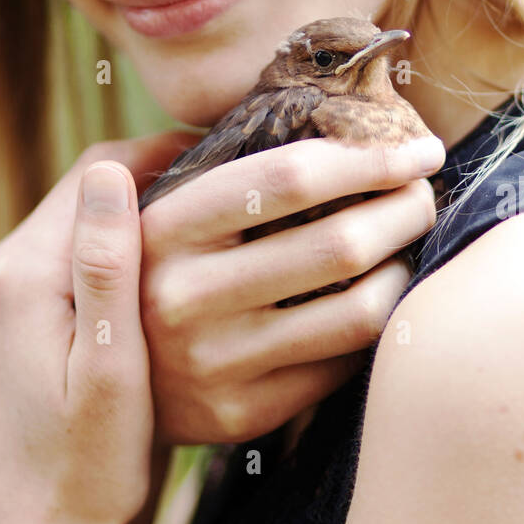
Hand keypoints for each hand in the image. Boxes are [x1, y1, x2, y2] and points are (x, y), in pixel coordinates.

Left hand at [0, 130, 197, 523]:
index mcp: (17, 278)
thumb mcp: (114, 371)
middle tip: (212, 197)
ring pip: (58, 233)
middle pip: (73, 200)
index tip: (219, 151)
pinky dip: (85, 265)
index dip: (159, 154)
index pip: (94, 174)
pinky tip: (131, 292)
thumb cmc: (88, 470)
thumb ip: (108, 268)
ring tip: (182, 239)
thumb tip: (113, 172)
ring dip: (113, 229)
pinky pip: (41, 270)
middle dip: (141, 189)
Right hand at [139, 136, 444, 444]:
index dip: (370, 157)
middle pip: (339, 243)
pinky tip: (381, 300)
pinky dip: (378, 324)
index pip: (291, 176)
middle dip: (407, 209)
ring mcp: (214, 361)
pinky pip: (343, 364)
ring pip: (357, 311)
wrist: (98, 384)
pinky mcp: (242, 414)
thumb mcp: (139, 203)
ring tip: (410, 246)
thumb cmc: (144, 267)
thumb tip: (302, 109)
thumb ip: (192, 153)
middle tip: (425, 194)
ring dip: (405, 269)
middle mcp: (184, 296)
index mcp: (164, 226)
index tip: (418, 148)